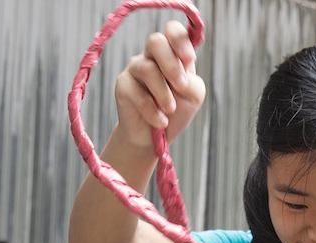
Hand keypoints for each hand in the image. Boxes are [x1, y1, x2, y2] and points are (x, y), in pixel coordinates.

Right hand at [115, 20, 206, 148]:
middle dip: (171, 64)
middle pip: (155, 41)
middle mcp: (151, 56)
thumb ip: (193, 82)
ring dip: (163, 93)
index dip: (180, 40)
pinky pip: (137, 93)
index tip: (189, 60)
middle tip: (181, 86)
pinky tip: (160, 121)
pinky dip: (152, 110)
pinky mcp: (123, 85)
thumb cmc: (175, 111)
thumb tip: (180, 79)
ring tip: (170, 111)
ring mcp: (135, 69)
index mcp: (171, 53)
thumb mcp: (193, 96)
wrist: (153, 138)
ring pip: (148, 69)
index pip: (172, 31)